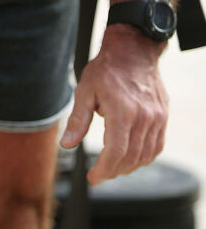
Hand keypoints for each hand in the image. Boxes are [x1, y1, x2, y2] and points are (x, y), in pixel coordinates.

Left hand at [59, 25, 167, 185]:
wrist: (133, 50)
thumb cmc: (106, 69)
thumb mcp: (85, 90)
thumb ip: (78, 120)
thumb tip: (67, 144)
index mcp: (122, 111)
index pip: (116, 152)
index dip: (104, 169)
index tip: (93, 177)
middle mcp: (143, 117)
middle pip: (130, 158)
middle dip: (113, 171)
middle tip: (100, 174)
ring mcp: (156, 117)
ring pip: (145, 155)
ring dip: (128, 167)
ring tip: (112, 166)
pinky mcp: (162, 116)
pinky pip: (157, 146)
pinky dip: (144, 157)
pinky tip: (131, 157)